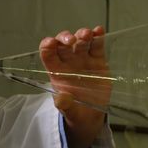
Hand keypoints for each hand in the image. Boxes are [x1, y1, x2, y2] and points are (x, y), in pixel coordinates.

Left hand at [39, 26, 109, 147]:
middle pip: (63, 43)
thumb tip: (62, 100)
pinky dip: (97, 37)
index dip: (48, 46)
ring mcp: (83, 59)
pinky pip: (96, 46)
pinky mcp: (97, 60)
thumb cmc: (75, 111)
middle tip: (72, 40)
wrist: (90, 116)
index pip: (48, 54)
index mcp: (56, 71)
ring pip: (80, 41)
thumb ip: (65, 105)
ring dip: (82, 35)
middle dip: (66, 37)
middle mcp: (68, 62)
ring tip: (87, 35)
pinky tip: (99, 31)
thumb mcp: (69, 111)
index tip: (51, 43)